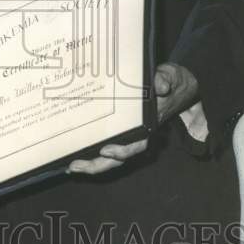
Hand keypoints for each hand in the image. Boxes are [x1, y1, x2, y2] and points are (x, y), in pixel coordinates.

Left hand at [66, 62, 199, 176]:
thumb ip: (166, 80)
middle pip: (117, 158)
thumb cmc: (169, 82)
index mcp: (149, 125)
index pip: (137, 144)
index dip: (122, 150)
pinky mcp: (118, 130)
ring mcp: (127, 135)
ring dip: (91, 164)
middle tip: (76, 166)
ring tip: (71, 167)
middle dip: (97, 165)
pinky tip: (73, 157)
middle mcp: (137, 134)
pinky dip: (90, 154)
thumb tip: (161, 86)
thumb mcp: (170, 77)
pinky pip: (104, 146)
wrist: (173, 85)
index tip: (106, 150)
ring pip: (109, 157)